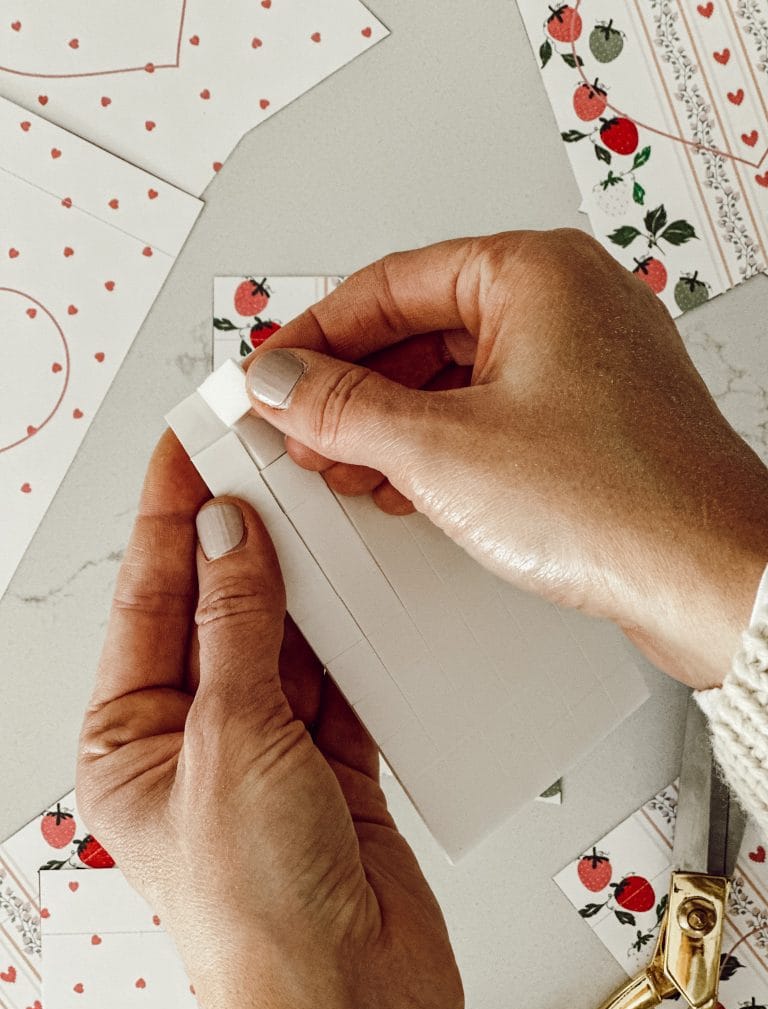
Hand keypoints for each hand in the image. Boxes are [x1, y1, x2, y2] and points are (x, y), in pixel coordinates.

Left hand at [77, 431, 462, 1008]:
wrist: (351, 1006)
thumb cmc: (255, 917)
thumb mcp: (232, 745)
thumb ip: (238, 632)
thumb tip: (228, 539)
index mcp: (131, 740)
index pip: (150, 601)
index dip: (169, 518)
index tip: (189, 451)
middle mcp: (195, 740)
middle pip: (218, 611)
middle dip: (239, 540)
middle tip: (259, 464)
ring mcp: (266, 749)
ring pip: (284, 638)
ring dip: (302, 583)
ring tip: (312, 514)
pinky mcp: (330, 764)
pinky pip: (338, 678)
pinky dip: (350, 637)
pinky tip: (355, 595)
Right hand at [243, 230, 767, 688]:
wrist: (710, 582)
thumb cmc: (622, 503)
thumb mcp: (444, 449)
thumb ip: (344, 407)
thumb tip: (282, 379)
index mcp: (535, 272)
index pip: (387, 285)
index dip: (314, 334)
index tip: (268, 371)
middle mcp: (564, 306)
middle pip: (419, 329)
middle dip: (350, 387)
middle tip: (298, 426)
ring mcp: (580, 365)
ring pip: (452, 377)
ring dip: (388, 423)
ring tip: (341, 462)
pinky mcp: (587, 422)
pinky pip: (489, 415)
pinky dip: (437, 446)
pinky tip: (402, 482)